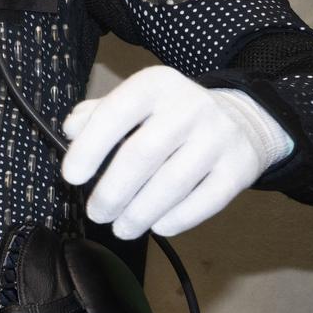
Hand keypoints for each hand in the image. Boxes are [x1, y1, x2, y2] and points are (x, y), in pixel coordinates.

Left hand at [60, 66, 293, 239]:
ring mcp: (219, 137)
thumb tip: (71, 132)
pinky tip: (157, 226)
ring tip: (121, 228)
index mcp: (155, 84)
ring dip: (140, 213)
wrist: (240, 118)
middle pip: (142, 155)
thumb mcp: (136, 100)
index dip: (89, 148)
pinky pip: (206, 201)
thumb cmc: (171, 114)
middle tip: (97, 213)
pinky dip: (177, 219)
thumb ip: (97, 113)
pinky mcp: (239, 168)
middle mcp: (190, 107)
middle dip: (112, 192)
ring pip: (172, 183)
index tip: (71, 177)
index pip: (115, 113)